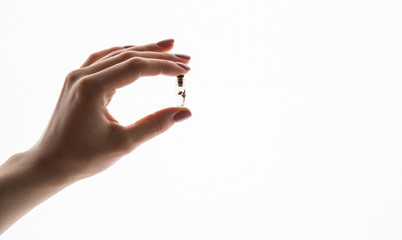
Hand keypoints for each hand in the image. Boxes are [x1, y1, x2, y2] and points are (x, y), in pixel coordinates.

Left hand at [30, 38, 191, 181]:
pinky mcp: (78, 81)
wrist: (49, 164)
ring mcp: (78, 76)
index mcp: (92, 88)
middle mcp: (83, 75)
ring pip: (116, 54)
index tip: (186, 70)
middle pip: (128, 55)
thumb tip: (185, 112)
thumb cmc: (83, 157)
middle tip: (185, 59)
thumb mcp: (124, 143)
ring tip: (168, 48)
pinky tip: (136, 54)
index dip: (164, 67)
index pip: (136, 67)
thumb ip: (155, 125)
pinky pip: (104, 59)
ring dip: (143, 51)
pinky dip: (124, 55)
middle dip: (159, 56)